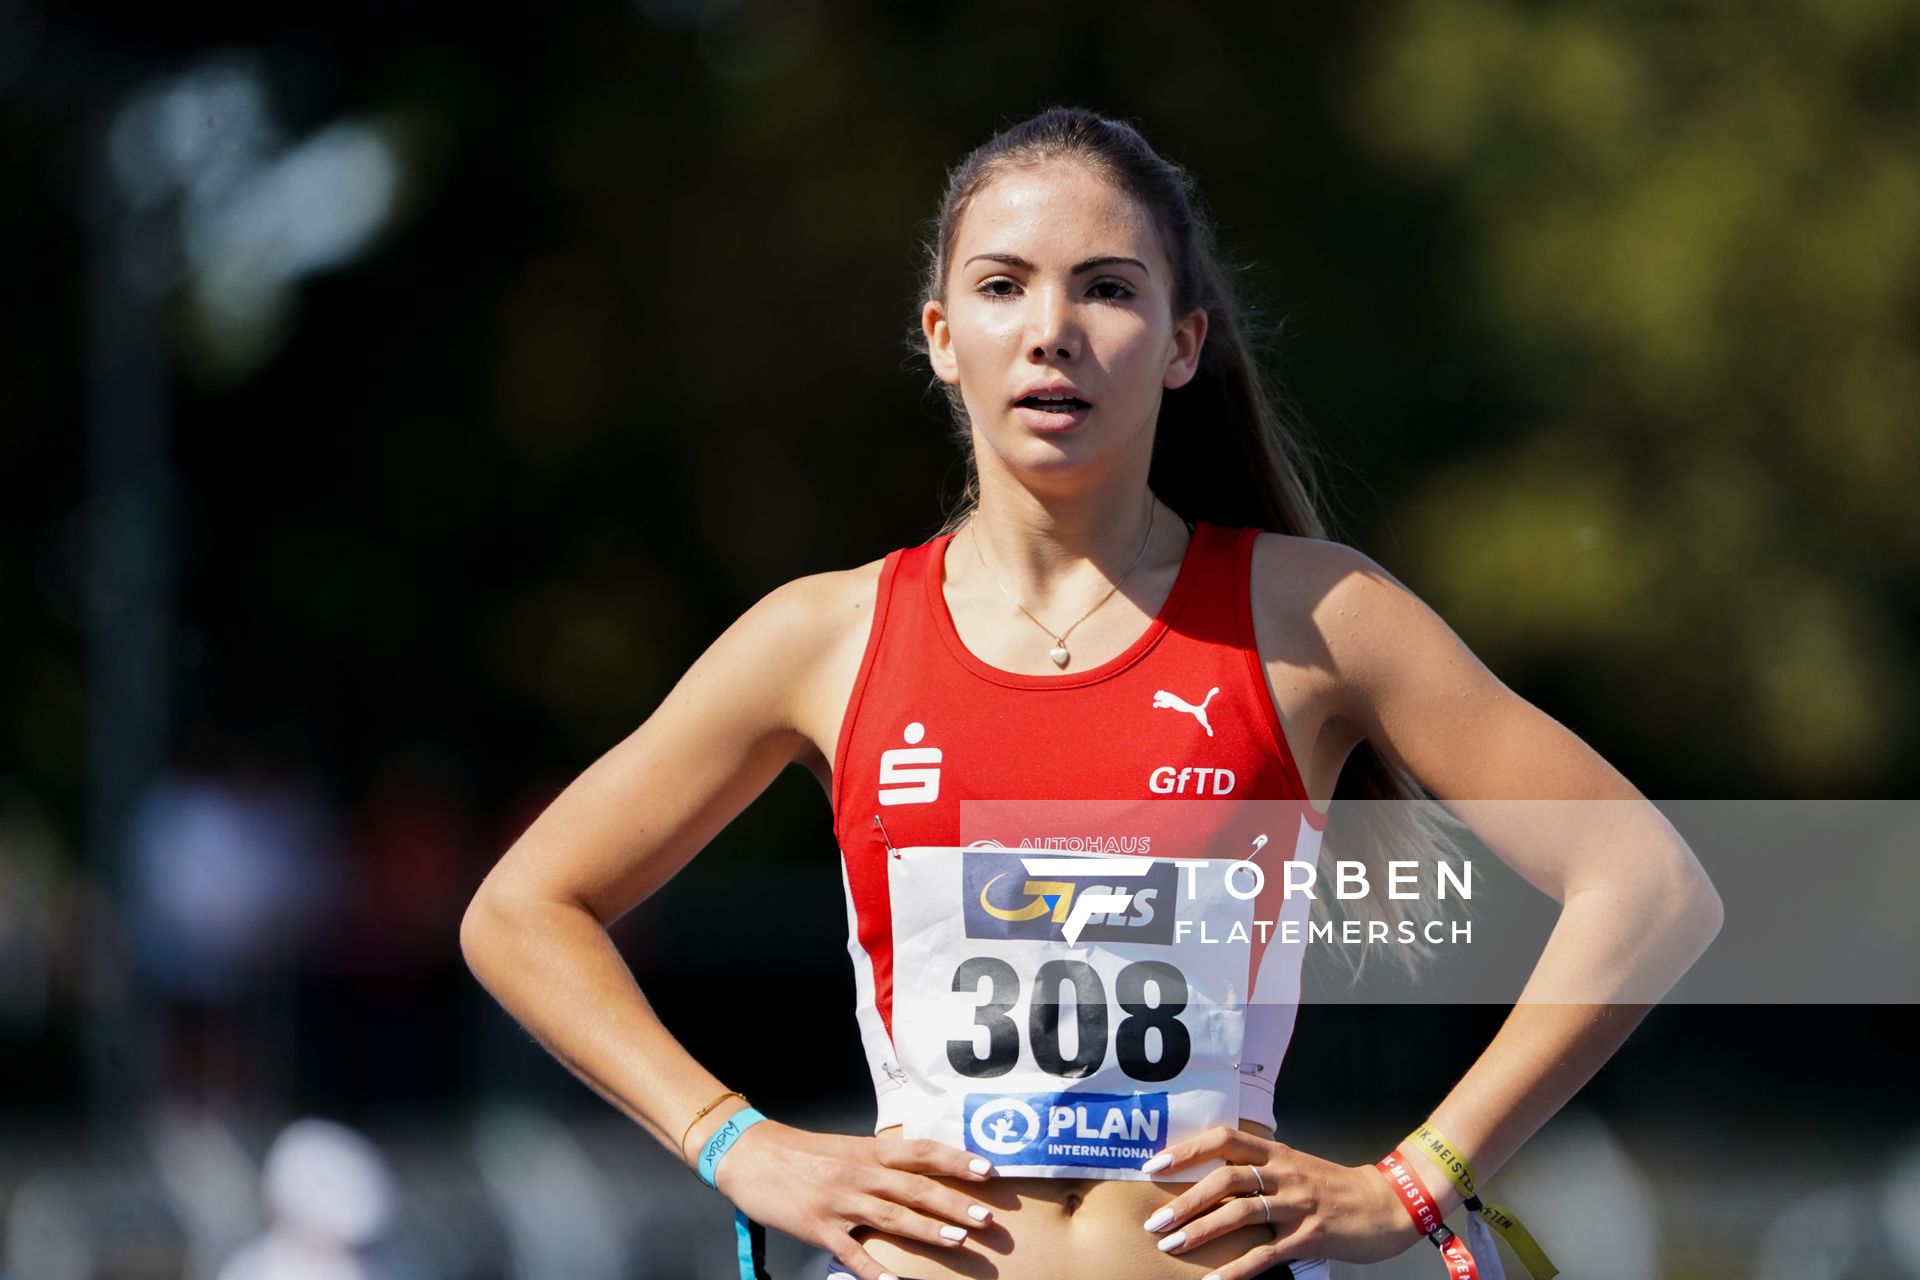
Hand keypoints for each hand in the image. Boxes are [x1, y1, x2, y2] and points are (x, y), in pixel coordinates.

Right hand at [711, 1119, 996, 1279]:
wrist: (749, 1154)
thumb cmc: (800, 1151)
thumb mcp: (845, 1147)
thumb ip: (879, 1161)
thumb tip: (919, 1172)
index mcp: (869, 1151)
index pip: (922, 1152)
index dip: (958, 1160)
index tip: (990, 1171)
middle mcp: (860, 1173)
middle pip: (916, 1187)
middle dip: (955, 1203)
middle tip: (988, 1218)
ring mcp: (840, 1201)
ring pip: (892, 1216)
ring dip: (928, 1230)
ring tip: (959, 1240)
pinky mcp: (818, 1227)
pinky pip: (851, 1252)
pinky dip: (873, 1269)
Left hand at [1139, 1126, 1420, 1277]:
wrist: (1389, 1203)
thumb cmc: (1334, 1186)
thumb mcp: (1295, 1165)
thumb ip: (1258, 1167)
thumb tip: (1209, 1176)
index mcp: (1276, 1153)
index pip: (1224, 1139)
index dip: (1187, 1150)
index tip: (1154, 1165)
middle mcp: (1284, 1174)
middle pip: (1226, 1179)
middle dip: (1186, 1201)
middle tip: (1155, 1220)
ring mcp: (1298, 1205)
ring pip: (1241, 1214)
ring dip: (1201, 1231)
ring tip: (1170, 1246)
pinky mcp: (1310, 1237)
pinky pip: (1267, 1255)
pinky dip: (1237, 1269)